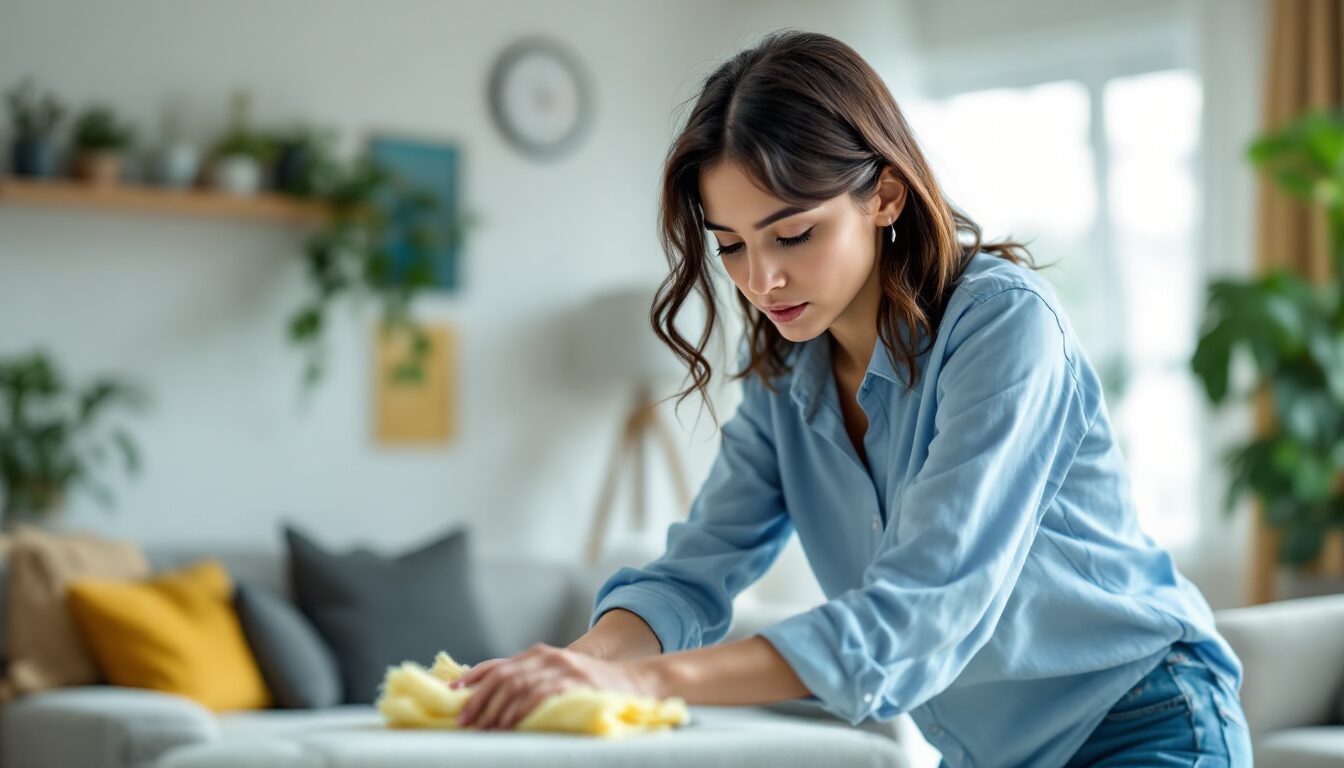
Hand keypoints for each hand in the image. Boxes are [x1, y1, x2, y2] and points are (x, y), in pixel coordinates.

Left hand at [450, 642, 661, 730]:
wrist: (636, 682)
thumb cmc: (593, 687)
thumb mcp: (559, 678)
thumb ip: (531, 682)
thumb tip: (494, 700)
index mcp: (540, 655)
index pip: (498, 664)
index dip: (473, 679)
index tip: (452, 694)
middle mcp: (549, 657)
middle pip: (504, 676)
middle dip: (480, 700)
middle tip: (465, 721)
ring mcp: (564, 668)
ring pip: (519, 686)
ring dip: (498, 709)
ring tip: (485, 728)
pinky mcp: (577, 683)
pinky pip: (542, 695)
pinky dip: (523, 710)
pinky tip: (512, 723)